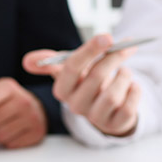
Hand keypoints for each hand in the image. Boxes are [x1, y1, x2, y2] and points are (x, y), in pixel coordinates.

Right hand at [22, 34, 140, 136]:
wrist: (104, 108)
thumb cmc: (85, 82)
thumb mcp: (68, 70)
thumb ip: (50, 61)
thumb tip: (27, 61)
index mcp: (61, 90)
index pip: (72, 66)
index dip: (90, 50)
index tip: (107, 36)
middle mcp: (75, 106)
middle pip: (96, 76)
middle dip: (113, 58)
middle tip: (125, 47)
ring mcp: (95, 118)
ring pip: (113, 93)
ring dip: (125, 76)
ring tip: (125, 72)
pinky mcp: (115, 125)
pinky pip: (129, 106)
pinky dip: (135, 91)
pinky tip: (131, 86)